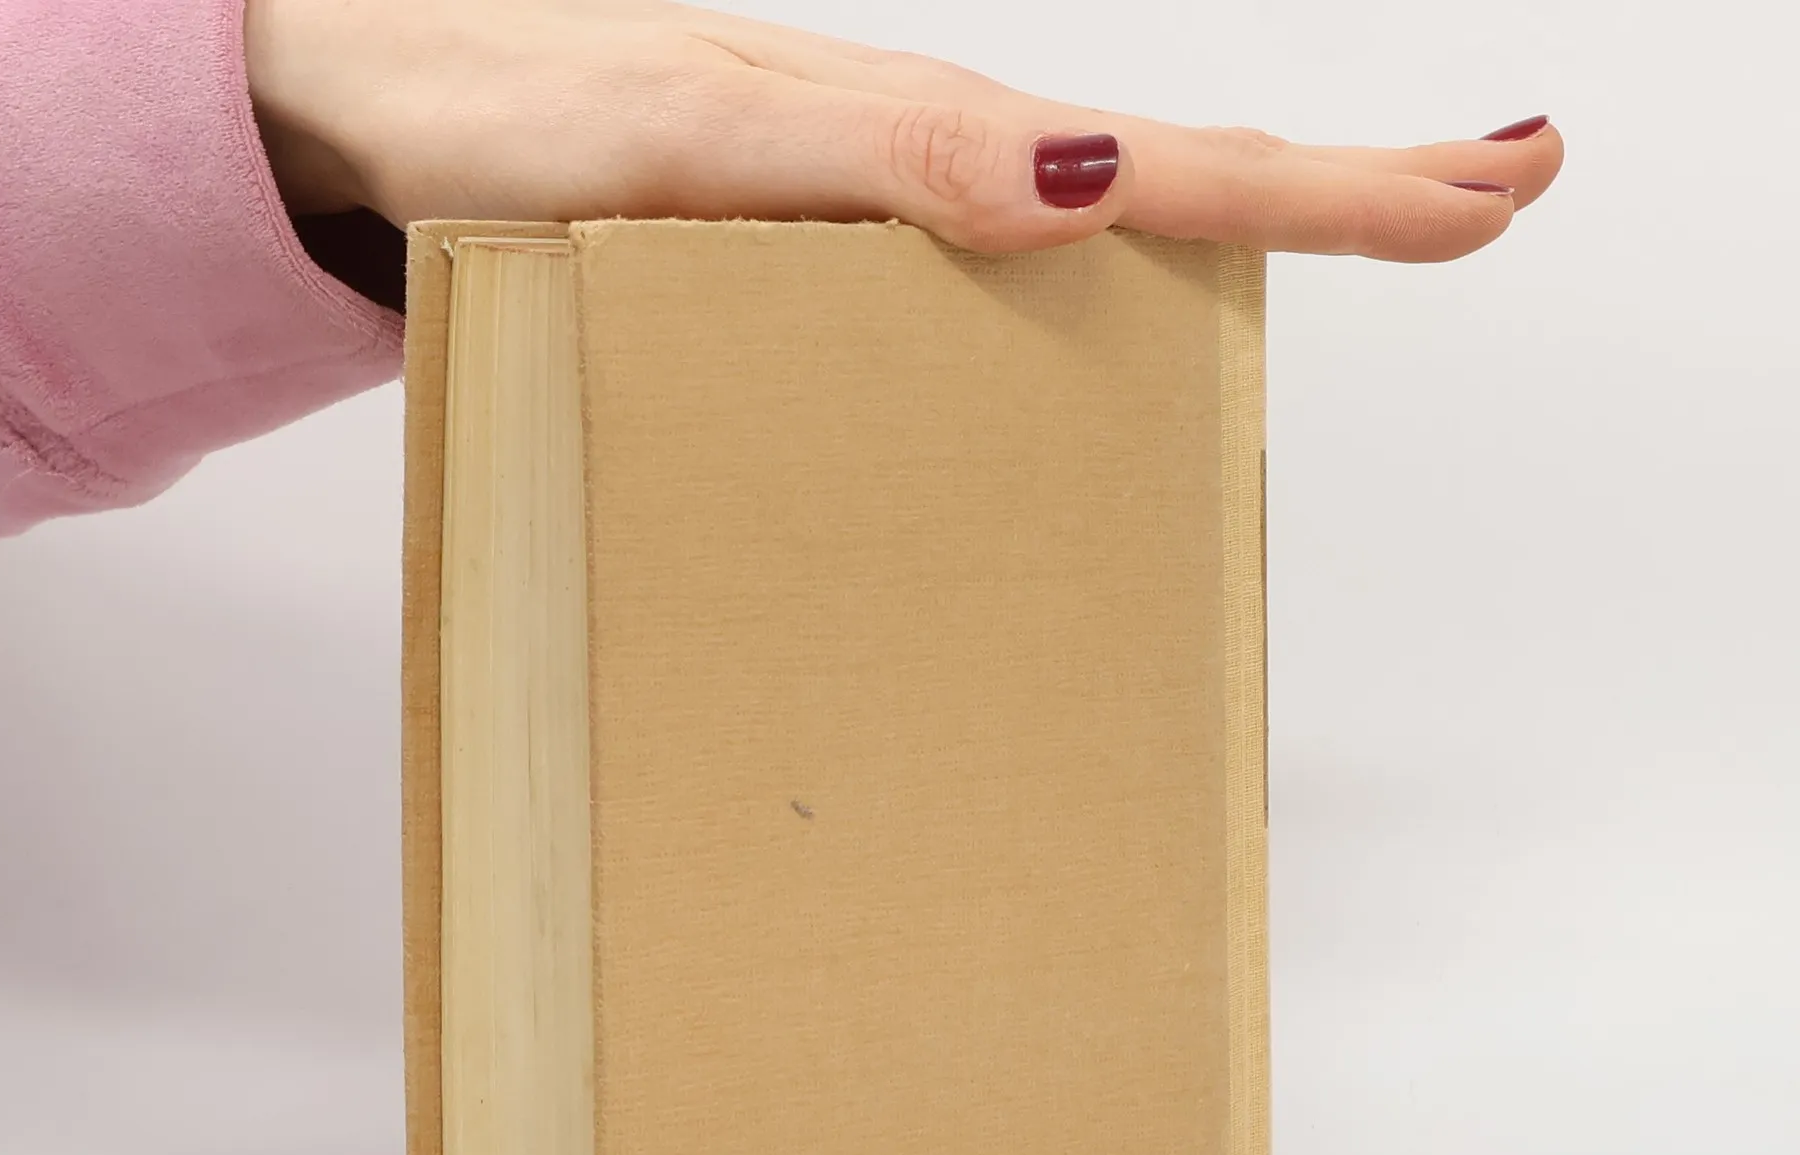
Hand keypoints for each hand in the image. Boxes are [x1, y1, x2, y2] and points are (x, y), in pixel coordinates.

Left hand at [244, 0, 1562, 263]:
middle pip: (1167, 179)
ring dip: (1243, 230)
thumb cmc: (503, 124)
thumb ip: (866, 155)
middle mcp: (915, 174)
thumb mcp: (686, 138)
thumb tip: (1082, 182)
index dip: (1328, 179)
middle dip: (1338, 187)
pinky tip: (1130, 313)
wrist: (376, 123)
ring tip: (1371, 236)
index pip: (1163, 157)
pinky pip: (991, 283)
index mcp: (912, 141)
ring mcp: (878, 216)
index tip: (1489, 183)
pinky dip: (1102, 283)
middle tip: (1496, 195)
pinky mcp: (822, 261)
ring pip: (1097, 227)